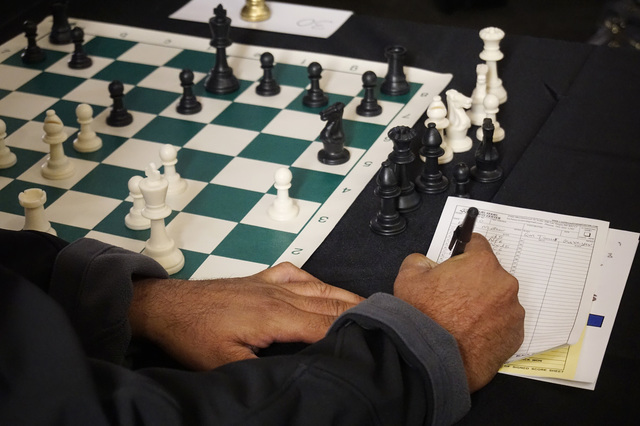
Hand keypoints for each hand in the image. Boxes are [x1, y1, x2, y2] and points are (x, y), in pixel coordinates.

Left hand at [129, 262, 363, 369]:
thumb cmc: (192, 333)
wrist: (168, 306)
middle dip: (358, 313)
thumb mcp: (222, 365)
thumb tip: (289, 377)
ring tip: (367, 304)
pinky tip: (321, 286)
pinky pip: (296, 274)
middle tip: (384, 321)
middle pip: (328, 304)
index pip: (324, 325)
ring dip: (344, 296)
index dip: (350, 333)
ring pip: (318, 287)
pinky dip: (316, 280)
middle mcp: (277, 294)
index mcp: (273, 315)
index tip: (373, 339)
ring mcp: (270, 283)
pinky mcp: (260, 279)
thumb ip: (259, 371)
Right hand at [393, 234, 524, 391]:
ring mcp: (513, 310)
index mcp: (481, 263)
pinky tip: (471, 332)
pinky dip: (491, 324)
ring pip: (499, 298)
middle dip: (473, 280)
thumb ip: (420, 260)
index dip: (464, 250)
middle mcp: (503, 283)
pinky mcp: (516, 334)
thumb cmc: (424, 319)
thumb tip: (427, 263)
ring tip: (462, 319)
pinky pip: (504, 321)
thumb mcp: (408, 278)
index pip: (477, 242)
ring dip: (484, 303)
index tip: (459, 259)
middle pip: (489, 272)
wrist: (434, 360)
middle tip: (453, 296)